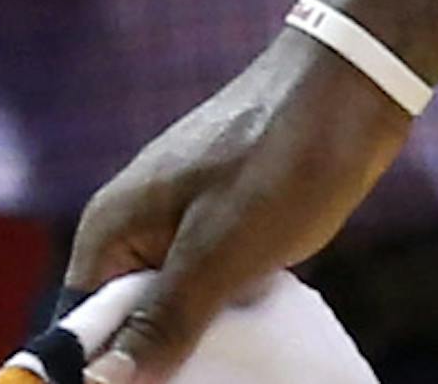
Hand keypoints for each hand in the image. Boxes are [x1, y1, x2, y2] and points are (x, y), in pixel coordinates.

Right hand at [67, 0, 437, 383]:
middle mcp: (135, 226)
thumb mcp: (220, 252)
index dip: (110, 370)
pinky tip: (252, 327)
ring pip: (172, 312)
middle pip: (126, 327)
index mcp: (113, 228)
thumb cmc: (283, 158)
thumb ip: (161, 320)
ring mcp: (181, 223)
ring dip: (198, 341)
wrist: (355, 84)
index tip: (164, 383)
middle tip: (210, 372)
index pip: (82, 328)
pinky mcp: (222, 225)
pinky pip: (207, 290)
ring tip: (233, 358)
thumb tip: (103, 382)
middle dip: (160, 360)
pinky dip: (225, 315)